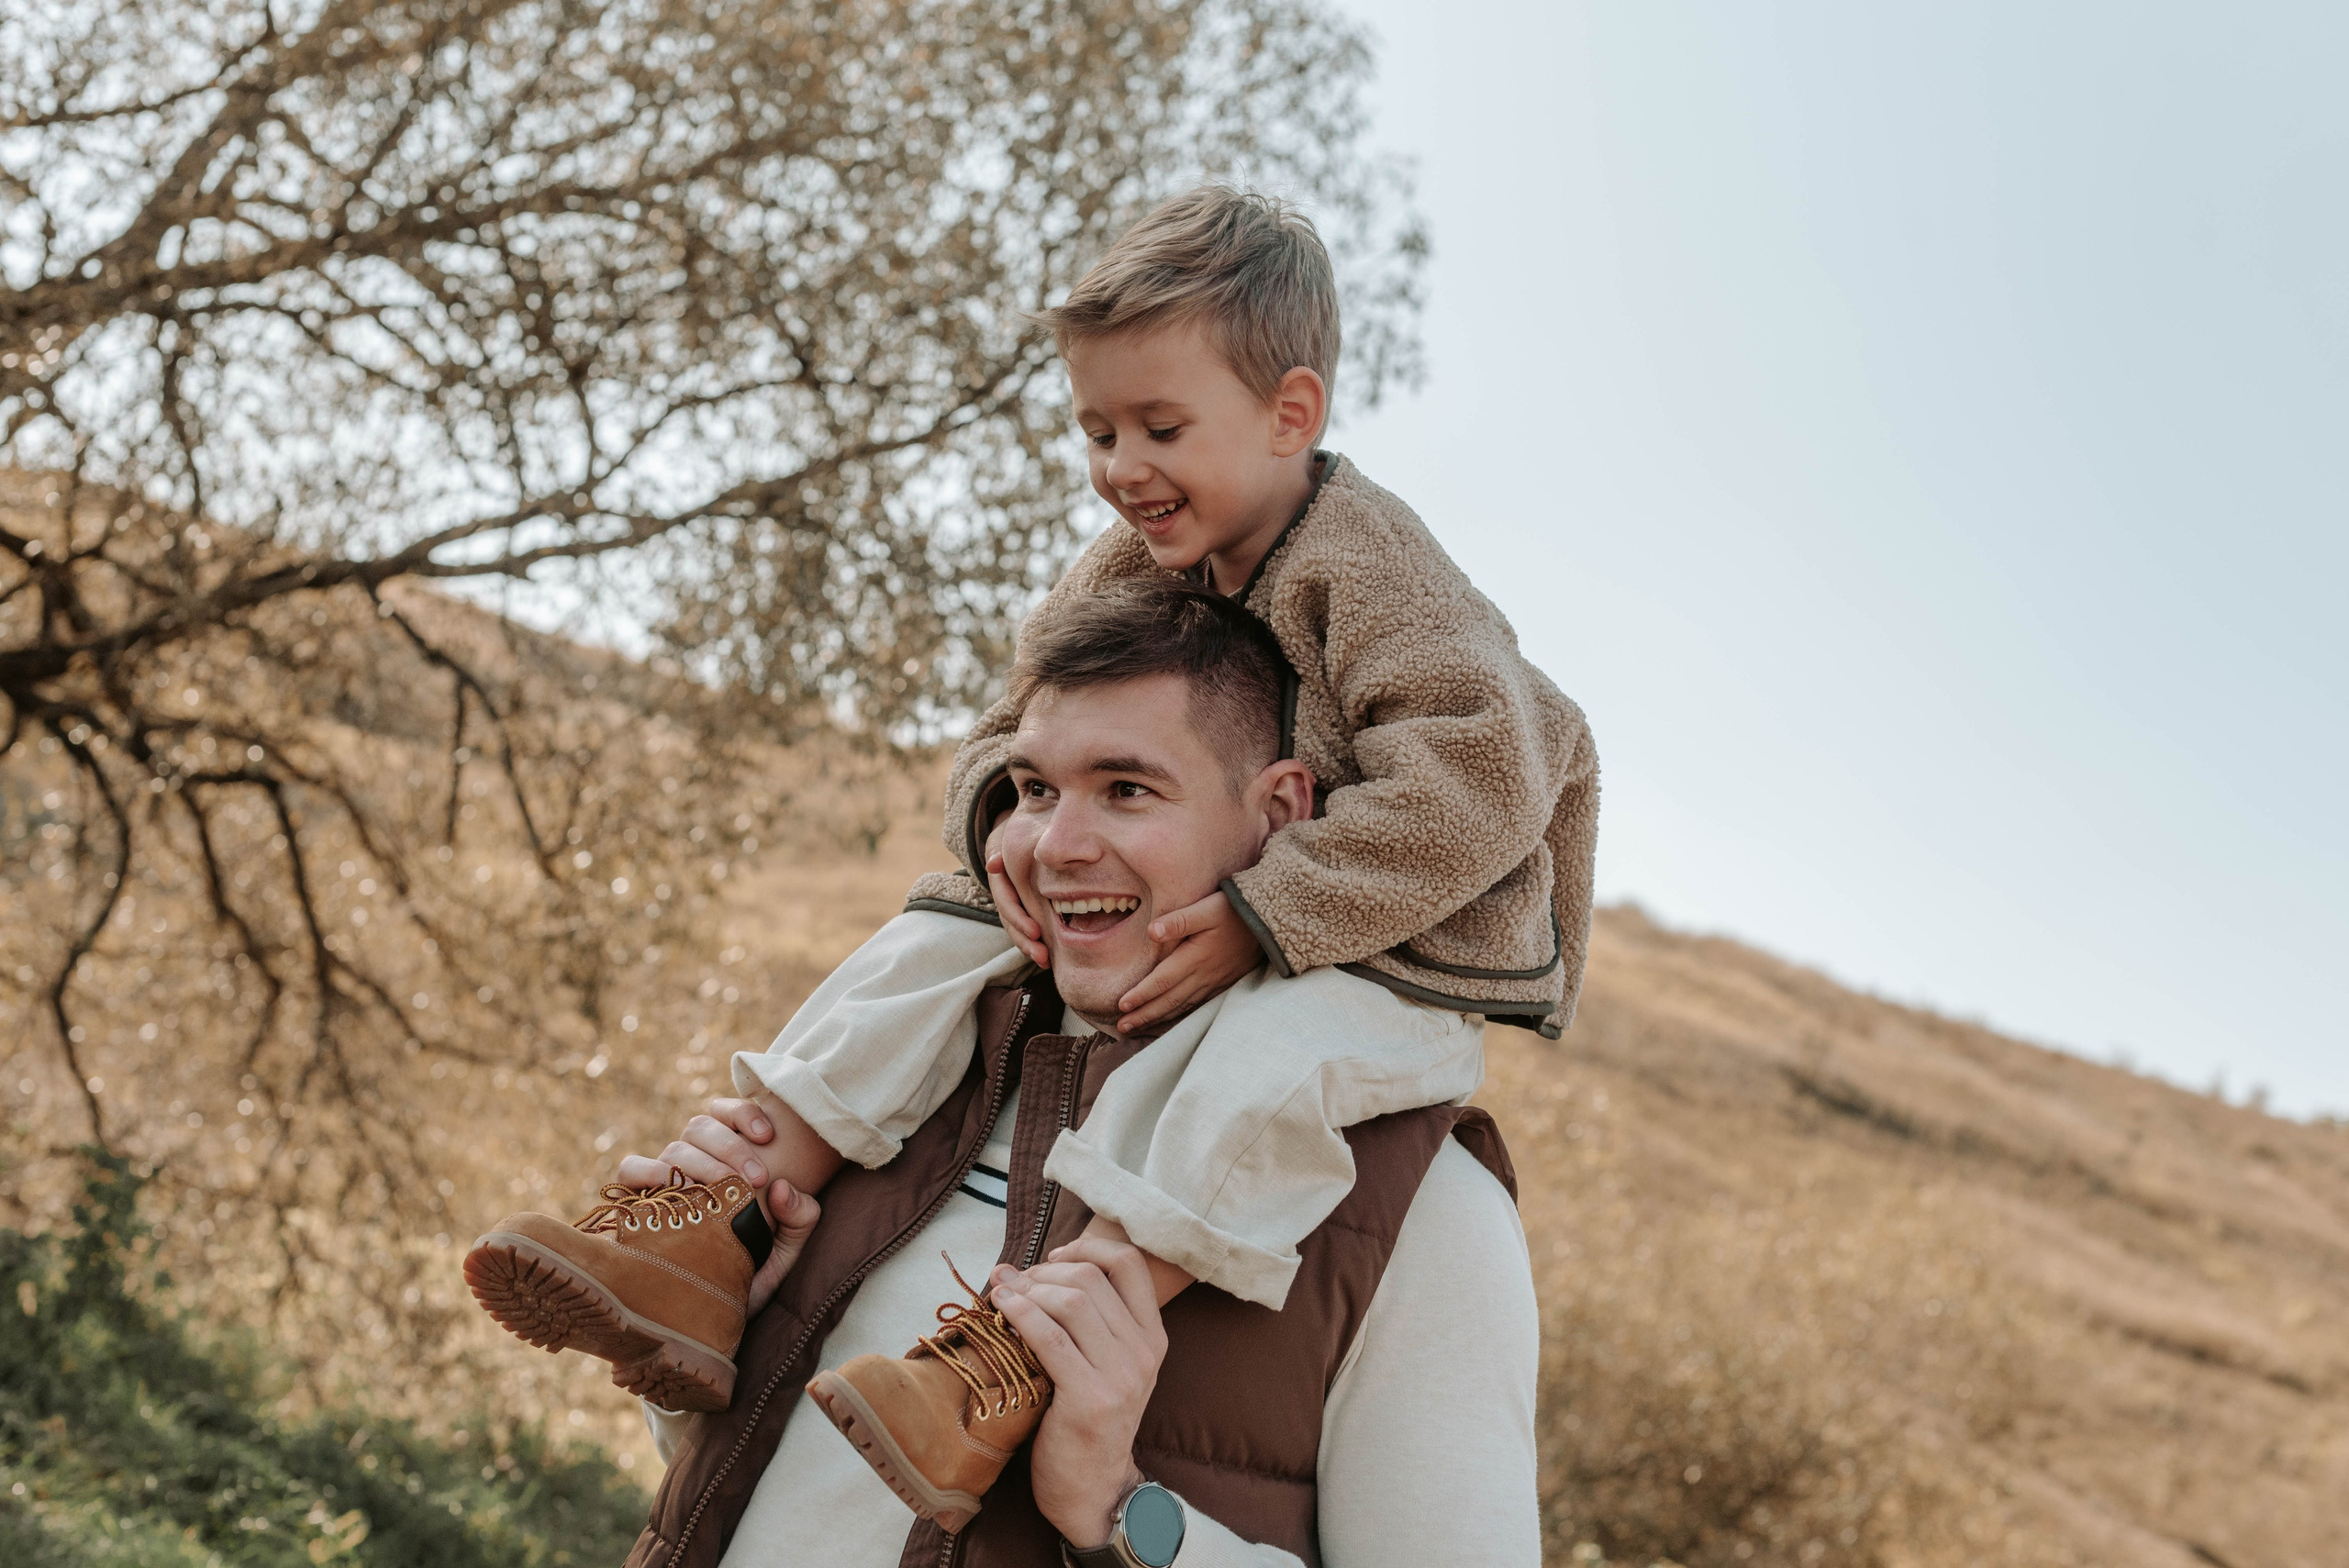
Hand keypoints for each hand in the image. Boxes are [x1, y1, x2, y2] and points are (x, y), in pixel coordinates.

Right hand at [615, 1095, 820, 1316]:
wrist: (710, 1326)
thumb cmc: (749, 1281)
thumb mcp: (785, 1254)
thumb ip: (799, 1221)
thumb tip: (786, 1188)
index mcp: (726, 1164)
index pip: (726, 1114)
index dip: (743, 1112)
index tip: (769, 1137)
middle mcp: (694, 1168)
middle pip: (701, 1126)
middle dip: (731, 1146)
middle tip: (757, 1180)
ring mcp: (665, 1185)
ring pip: (674, 1146)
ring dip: (701, 1162)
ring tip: (721, 1191)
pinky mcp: (637, 1206)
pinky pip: (631, 1170)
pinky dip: (649, 1171)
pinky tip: (676, 1191)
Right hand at [985, 817, 1048, 966]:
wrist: (1017, 833)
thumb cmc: (1017, 833)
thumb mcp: (1007, 835)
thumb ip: (1001, 848)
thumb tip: (994, 864)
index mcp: (1000, 878)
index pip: (1006, 902)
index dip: (1019, 918)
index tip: (1036, 931)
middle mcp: (1004, 894)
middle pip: (1010, 922)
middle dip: (1025, 941)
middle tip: (1043, 955)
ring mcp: (1012, 903)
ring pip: (1016, 929)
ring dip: (1029, 947)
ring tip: (1045, 961)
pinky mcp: (1023, 908)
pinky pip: (1025, 928)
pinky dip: (1034, 942)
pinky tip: (1048, 956)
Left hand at [988, 1237, 1164, 1547]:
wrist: (1094, 1490)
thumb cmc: (1087, 1422)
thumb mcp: (1105, 1366)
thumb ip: (1086, 1321)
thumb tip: (1024, 1268)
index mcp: (1153, 1337)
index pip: (1129, 1263)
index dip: (1088, 1246)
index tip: (1053, 1256)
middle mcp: (1144, 1352)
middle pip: (1092, 1277)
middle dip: (1044, 1270)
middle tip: (1016, 1281)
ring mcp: (1121, 1376)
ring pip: (1072, 1301)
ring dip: (1029, 1289)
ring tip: (1003, 1294)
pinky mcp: (1091, 1399)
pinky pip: (1050, 1338)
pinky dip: (1020, 1314)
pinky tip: (1000, 1308)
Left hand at [1115, 889, 1262, 1033]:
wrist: (1269, 922)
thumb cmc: (1234, 910)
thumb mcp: (1206, 908)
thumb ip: (1179, 920)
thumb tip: (1152, 932)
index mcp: (1195, 958)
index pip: (1162, 981)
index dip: (1141, 994)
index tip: (1121, 1006)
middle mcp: (1204, 975)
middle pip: (1169, 1000)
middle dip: (1144, 1015)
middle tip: (1122, 1027)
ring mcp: (1215, 982)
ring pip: (1182, 1006)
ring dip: (1158, 1019)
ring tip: (1138, 1028)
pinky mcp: (1224, 984)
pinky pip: (1197, 1005)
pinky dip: (1179, 1015)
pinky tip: (1169, 1020)